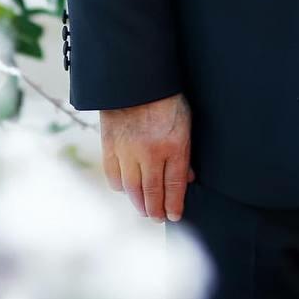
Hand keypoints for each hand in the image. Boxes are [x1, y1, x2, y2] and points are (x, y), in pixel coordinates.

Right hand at [100, 92, 194, 222]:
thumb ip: (185, 151)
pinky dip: (120, 187)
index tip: (174, 216)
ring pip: (132, 188)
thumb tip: (188, 177)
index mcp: (173, 145)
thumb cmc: (166, 99)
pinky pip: (114, 176)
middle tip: (158, 219)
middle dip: (156, 209)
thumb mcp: (186, 122)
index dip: (174, 203)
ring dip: (138, 203)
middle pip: (152, 191)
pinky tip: (126, 191)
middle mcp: (150, 152)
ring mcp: (128, 151)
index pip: (174, 184)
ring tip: (144, 211)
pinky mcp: (110, 147)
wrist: (135, 80)